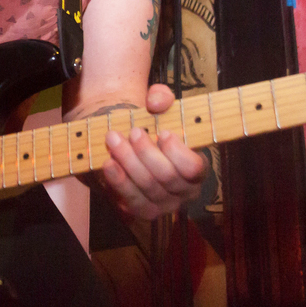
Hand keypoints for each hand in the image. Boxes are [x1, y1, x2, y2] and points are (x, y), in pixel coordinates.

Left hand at [99, 84, 207, 220]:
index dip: (179, 153)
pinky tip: (108, 163)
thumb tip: (156, 103)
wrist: (128, 144)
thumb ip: (161, 97)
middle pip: (167, 177)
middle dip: (147, 153)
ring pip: (147, 187)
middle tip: (134, 132)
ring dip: (129, 162)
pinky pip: (131, 200)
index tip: (164, 133)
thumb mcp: (158, 105)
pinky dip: (118, 182)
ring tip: (113, 140)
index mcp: (197, 168)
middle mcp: (184, 191)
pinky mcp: (142, 209)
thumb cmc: (151, 125)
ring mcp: (164, 204)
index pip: (194, 168)